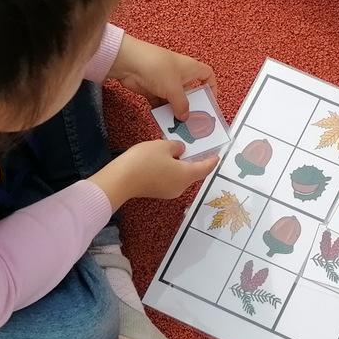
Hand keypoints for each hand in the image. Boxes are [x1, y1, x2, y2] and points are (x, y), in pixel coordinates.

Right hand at [92, 140, 218, 206]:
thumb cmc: (144, 161)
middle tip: (196, 148)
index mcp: (186, 175)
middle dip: (195, 161)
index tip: (217, 155)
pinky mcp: (158, 192)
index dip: (212, 161)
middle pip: (193, 173)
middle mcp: (181, 187)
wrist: (121, 180)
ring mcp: (169, 192)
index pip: (205, 168)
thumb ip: (176, 147)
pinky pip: (170, 180)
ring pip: (181, 177)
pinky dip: (172, 170)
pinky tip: (165, 161)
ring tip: (178, 152)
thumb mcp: (162, 146)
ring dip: (181, 166)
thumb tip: (180, 151)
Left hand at [110, 36, 217, 118]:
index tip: (210, 101)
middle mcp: (180, 74)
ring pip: (174, 99)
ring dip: (175, 111)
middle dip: (191, 105)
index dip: (211, 87)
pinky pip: (161, 103)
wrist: (129, 62)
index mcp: (190, 68)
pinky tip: (163, 120)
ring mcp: (165, 81)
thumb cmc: (156, 67)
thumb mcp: (174, 89)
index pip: (207, 75)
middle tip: (193, 120)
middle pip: (190, 92)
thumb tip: (185, 116)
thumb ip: (182, 105)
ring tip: (177, 124)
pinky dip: (162, 111)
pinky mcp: (152, 88)